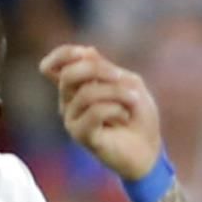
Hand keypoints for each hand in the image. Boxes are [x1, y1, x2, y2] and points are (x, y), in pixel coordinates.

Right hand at [40, 44, 163, 183]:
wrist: (148, 148)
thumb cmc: (138, 115)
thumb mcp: (127, 82)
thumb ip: (105, 68)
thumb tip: (85, 53)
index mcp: (77, 87)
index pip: (53, 66)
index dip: (63, 55)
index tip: (85, 53)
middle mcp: (68, 102)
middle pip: (68, 74)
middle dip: (98, 70)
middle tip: (121, 77)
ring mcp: (72, 120)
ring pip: (86, 93)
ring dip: (117, 93)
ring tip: (132, 101)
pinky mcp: (81, 136)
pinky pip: (94, 112)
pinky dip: (116, 109)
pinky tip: (125, 118)